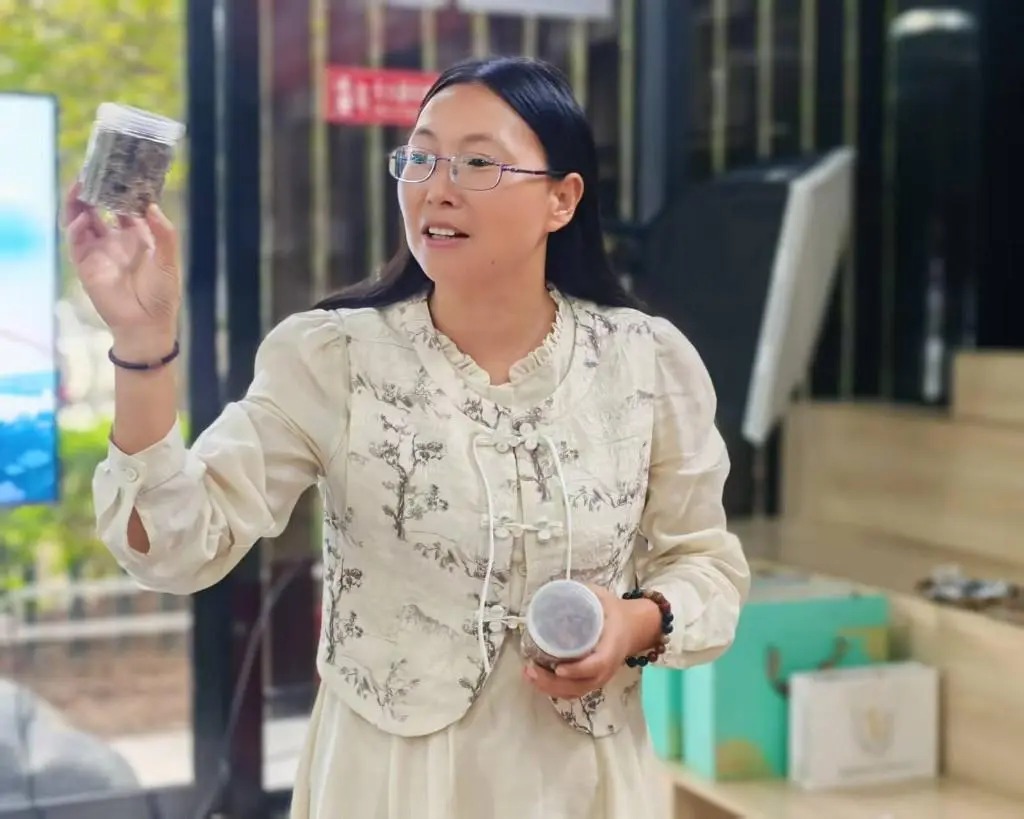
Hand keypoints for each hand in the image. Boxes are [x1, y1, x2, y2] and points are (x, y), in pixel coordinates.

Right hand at [63, 182, 180, 359]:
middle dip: (95, 190)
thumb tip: (152, 206)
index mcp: (138, 236)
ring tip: (80, 186)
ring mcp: (99, 250)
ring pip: (82, 219)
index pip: (125, 205)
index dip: (121, 188)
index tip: (120, 170)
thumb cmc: (162, 294)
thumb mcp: (169, 260)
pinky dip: (76, 227)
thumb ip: (165, 233)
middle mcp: (116, 239)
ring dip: (78, 203)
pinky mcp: (86, 264)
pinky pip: (76, 241)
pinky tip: (82, 218)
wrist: (147, 324)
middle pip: (99, 207)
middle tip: (92, 172)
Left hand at [522, 584, 661, 699]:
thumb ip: (584, 594)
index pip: (596, 665)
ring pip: (575, 692)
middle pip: (580, 685)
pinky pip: (574, 692)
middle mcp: (606, 669)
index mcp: (611, 648)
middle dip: (553, 683)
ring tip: (528, 674)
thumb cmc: (616, 613)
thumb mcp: (603, 598)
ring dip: (550, 688)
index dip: (577, 670)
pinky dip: (555, 691)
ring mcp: (599, 678)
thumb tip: (557, 590)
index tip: (558, 668)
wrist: (635, 628)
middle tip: (530, 668)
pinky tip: (538, 680)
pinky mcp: (592, 680)